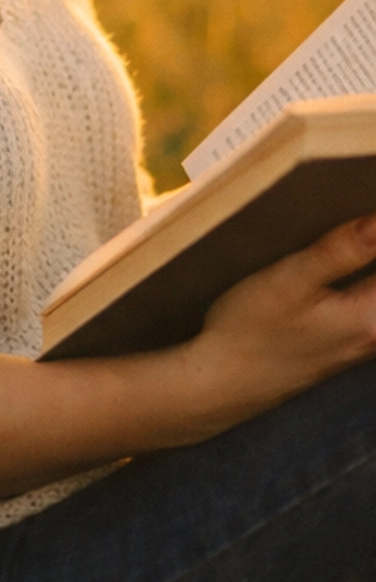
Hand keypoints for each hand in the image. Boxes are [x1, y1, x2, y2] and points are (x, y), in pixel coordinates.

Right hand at [179, 212, 375, 435]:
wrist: (221, 383)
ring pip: (374, 296)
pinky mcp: (342, 345)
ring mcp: (360, 343)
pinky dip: (360, 283)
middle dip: (369, 249)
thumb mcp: (290, 279)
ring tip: (348, 235)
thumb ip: (342, 250)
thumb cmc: (250, 329)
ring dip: (365, 266)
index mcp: (372, 317)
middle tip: (353, 218)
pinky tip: (336, 265)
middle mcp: (375, 334)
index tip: (362, 198)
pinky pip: (366, 306)